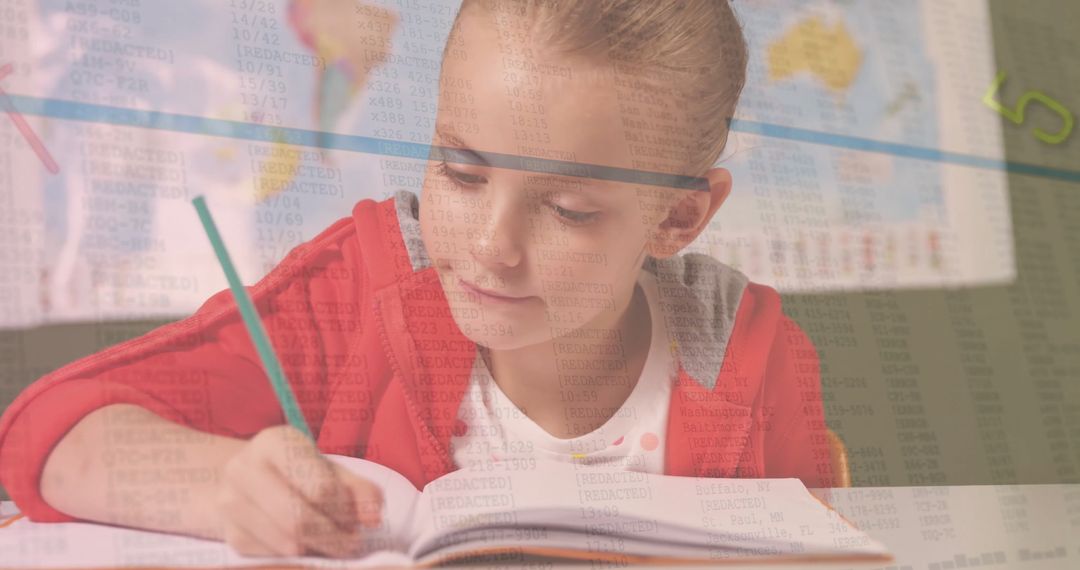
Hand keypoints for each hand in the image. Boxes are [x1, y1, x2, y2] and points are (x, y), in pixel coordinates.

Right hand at [214, 425, 383, 557]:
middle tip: (351, 543)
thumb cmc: (297, 472)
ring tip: (332, 543)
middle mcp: (243, 468)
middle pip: (299, 519)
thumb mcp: (329, 470)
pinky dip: (297, 558)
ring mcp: (230, 502)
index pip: (320, 487)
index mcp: (274, 441)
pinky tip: (306, 545)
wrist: (246, 481)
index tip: (356, 520)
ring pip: (286, 543)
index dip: (345, 510)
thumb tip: (374, 518)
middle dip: (334, 538)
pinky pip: (272, 557)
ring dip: (318, 550)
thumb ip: (359, 490)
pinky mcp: (230, 534)